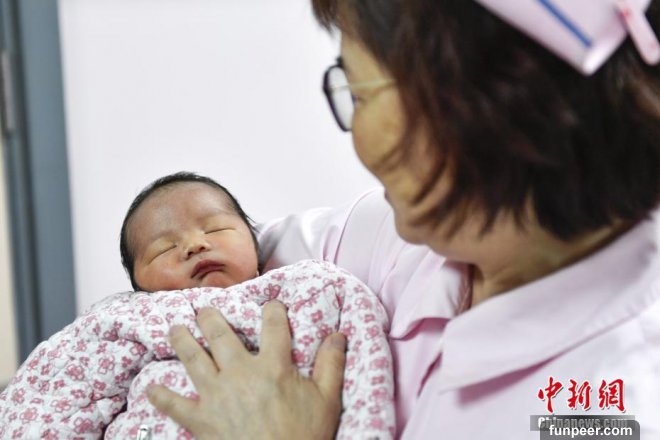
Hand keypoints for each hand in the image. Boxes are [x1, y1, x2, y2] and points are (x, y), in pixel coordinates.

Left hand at [147, 301, 346, 439]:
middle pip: (221, 336)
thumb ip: (331, 364)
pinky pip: (175, 405)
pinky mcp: (201, 420)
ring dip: (182, 341)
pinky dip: (161, 397)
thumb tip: (338, 334)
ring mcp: (217, 395)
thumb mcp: (327, 400)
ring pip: (193, 359)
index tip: (271, 305)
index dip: (272, 310)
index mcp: (273, 366)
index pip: (273, 326)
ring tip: (175, 328)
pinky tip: (150, 388)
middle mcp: (241, 373)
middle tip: (203, 309)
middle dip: (210, 318)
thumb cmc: (305, 437)